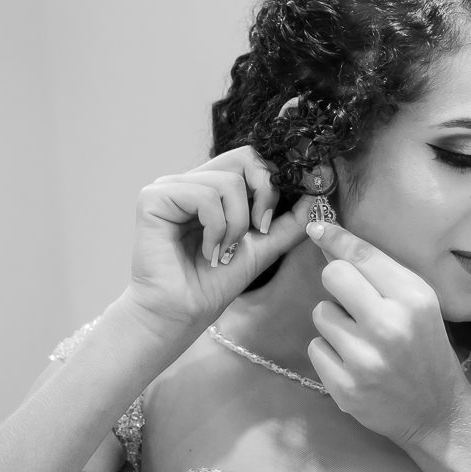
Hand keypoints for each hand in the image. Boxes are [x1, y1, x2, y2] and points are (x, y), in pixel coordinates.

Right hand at [123, 146, 312, 340]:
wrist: (181, 314)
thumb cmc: (212, 285)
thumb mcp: (261, 248)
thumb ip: (287, 223)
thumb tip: (316, 196)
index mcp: (211, 189)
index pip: (251, 161)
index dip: (275, 180)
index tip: (276, 218)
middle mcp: (190, 181)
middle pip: (244, 157)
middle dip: (264, 195)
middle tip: (259, 229)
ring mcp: (170, 187)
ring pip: (229, 182)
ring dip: (237, 224)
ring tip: (223, 251)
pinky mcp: (153, 198)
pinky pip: (204, 195)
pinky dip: (216, 228)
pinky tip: (207, 252)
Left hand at [305, 221, 470, 450]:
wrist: (438, 412)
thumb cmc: (425, 348)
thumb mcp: (418, 303)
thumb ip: (379, 272)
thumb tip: (329, 239)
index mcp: (414, 298)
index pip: (362, 255)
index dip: (335, 237)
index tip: (316, 228)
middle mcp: (389, 325)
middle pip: (333, 275)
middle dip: (337, 283)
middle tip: (352, 301)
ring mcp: (365, 359)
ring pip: (320, 313)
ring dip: (334, 322)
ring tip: (360, 339)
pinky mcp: (346, 387)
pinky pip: (315, 348)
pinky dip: (329, 352)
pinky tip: (353, 363)